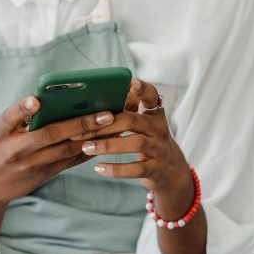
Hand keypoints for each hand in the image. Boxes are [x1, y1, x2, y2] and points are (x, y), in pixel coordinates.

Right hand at [0, 96, 117, 208]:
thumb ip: (19, 117)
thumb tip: (50, 99)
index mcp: (1, 133)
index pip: (9, 117)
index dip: (22, 109)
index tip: (35, 100)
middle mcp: (16, 149)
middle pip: (50, 134)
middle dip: (79, 123)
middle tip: (105, 113)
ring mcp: (31, 164)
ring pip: (66, 149)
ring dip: (91, 137)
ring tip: (113, 124)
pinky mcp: (43, 174)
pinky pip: (69, 160)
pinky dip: (87, 149)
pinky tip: (105, 140)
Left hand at [79, 79, 191, 195]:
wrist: (169, 170)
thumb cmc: (146, 140)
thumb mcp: (142, 124)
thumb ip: (125, 112)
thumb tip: (91, 106)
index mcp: (153, 113)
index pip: (151, 96)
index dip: (143, 89)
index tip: (131, 84)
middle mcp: (159, 128)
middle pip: (133, 120)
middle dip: (107, 124)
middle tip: (84, 129)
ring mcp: (159, 148)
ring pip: (135, 143)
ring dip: (108, 145)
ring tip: (87, 147)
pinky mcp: (156, 168)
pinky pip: (135, 168)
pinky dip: (115, 169)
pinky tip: (98, 168)